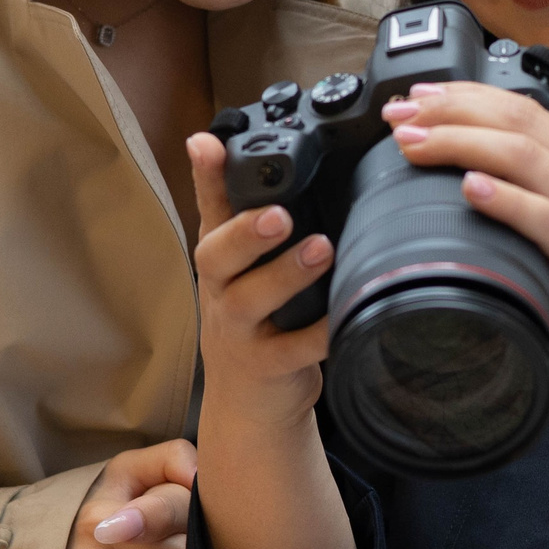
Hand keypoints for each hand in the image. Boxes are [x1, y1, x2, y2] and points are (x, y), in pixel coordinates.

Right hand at [184, 131, 332, 443]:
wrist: (250, 405)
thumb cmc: (258, 322)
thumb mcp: (250, 267)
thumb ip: (259, 218)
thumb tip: (283, 154)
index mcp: (222, 259)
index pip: (210, 208)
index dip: (205, 175)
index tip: (205, 142)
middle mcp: (220, 291)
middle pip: (214, 255)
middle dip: (244, 232)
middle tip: (279, 214)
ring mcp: (238, 331)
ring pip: (248, 300)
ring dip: (284, 274)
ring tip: (322, 248)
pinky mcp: (265, 368)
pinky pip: (291, 351)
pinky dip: (318, 334)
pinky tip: (342, 316)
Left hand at [385, 82, 548, 409]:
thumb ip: (519, 196)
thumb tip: (454, 176)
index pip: (520, 108)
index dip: (464, 97)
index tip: (415, 100)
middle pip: (517, 121)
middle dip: (452, 111)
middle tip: (401, 118)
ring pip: (525, 157)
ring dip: (462, 143)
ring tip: (416, 144)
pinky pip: (544, 218)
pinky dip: (504, 198)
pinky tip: (469, 187)